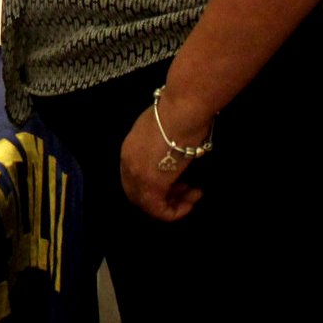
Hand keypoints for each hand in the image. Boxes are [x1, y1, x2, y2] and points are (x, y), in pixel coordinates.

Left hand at [118, 106, 206, 221]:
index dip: (156, 184)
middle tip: (186, 190)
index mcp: (128, 150)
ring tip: (194, 194)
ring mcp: (137, 175)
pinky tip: (192, 202)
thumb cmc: (179, 114)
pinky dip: (175, 212)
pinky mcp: (151, 184)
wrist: (182, 110)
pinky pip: (158, 210)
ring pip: (148, 204)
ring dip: (173, 203)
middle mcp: (127, 164)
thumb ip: (160, 146)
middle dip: (163, 196)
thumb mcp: (162, 131)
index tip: (179, 180)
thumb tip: (172, 155)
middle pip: (138, 193)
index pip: (135, 178)